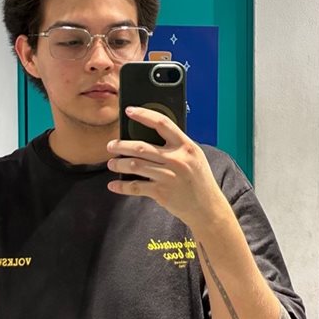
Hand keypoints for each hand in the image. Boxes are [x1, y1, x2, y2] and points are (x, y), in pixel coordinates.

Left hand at [106, 106, 226, 228]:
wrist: (207, 208)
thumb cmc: (199, 180)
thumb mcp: (195, 157)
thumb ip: (177, 146)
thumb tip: (151, 136)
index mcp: (186, 146)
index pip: (162, 123)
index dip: (144, 115)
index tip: (129, 111)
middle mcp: (177, 159)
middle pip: (142, 147)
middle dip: (122, 145)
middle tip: (111, 145)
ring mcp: (168, 176)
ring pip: (135, 165)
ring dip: (119, 163)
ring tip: (111, 163)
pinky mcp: (161, 192)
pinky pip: (136, 186)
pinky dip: (122, 186)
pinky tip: (114, 185)